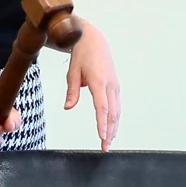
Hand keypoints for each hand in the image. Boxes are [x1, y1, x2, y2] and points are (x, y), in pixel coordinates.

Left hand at [65, 19, 119, 149]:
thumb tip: (68, 107)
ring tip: (108, 142)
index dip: (102, 124)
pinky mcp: (115, 86)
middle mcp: (110, 85)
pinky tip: (112, 128)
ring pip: (117, 111)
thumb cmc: (82, 54)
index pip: (102, 107)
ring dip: (114, 127)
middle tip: (104, 147)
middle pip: (112, 113)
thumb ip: (72, 91)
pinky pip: (117, 105)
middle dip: (109, 131)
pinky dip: (115, 118)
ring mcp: (114, 85)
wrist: (93, 39)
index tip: (102, 137)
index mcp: (98, 81)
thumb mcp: (72, 72)